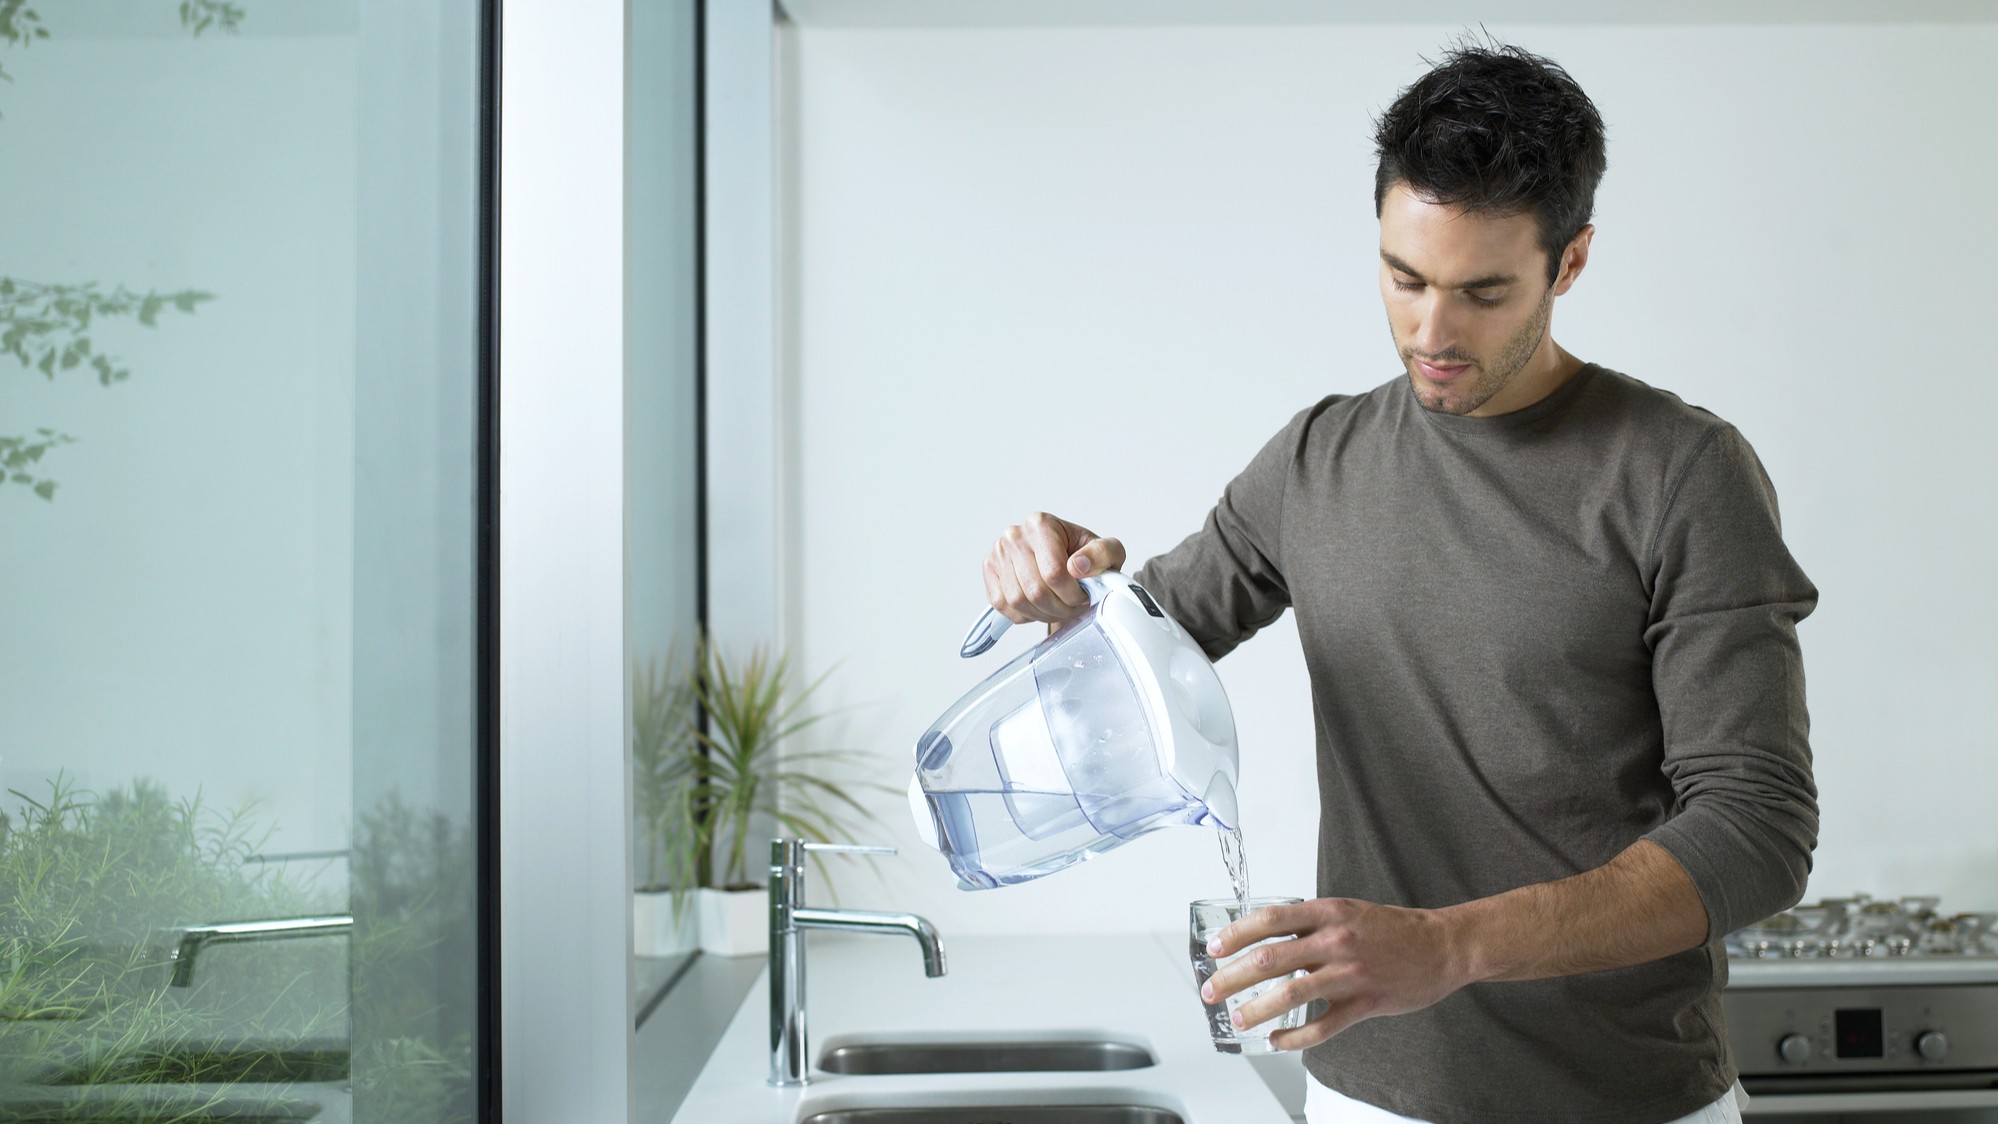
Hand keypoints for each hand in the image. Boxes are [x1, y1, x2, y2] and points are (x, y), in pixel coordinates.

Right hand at [982, 512, 1125, 626]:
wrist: (1065, 559)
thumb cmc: (1083, 555)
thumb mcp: (1108, 550)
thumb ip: (1102, 554)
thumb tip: (1078, 566)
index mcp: (1041, 525)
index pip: (1054, 572)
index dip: (1072, 594)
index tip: (1083, 595)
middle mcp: (1014, 536)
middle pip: (1035, 590)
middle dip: (1060, 607)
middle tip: (1072, 606)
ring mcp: (998, 554)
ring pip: (1018, 601)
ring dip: (1042, 613)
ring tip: (1058, 606)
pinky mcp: (990, 571)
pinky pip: (1003, 605)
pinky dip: (1024, 614)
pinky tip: (1039, 605)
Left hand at [1200, 897, 1472, 1051]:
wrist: (1443, 946)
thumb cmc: (1393, 929)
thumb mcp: (1348, 912)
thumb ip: (1311, 924)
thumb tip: (1268, 940)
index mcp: (1329, 912)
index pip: (1270, 920)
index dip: (1236, 934)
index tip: (1214, 948)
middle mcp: (1336, 940)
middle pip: (1270, 958)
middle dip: (1232, 977)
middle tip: (1211, 990)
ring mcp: (1351, 973)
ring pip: (1291, 994)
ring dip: (1257, 1009)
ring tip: (1238, 1019)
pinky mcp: (1366, 1002)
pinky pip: (1322, 1026)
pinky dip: (1295, 1037)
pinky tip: (1277, 1041)